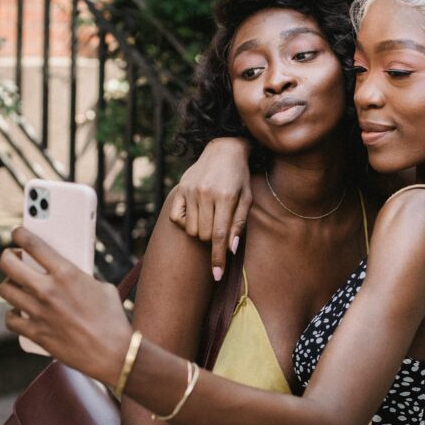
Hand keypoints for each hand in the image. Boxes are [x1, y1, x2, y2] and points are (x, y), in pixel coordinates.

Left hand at [0, 226, 131, 385]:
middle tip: (12, 259)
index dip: (20, 234)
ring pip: (5, 291)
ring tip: (17, 287)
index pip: (33, 244)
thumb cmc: (112, 319)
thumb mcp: (102, 288)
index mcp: (66, 273)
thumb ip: (80, 278)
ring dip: (9, 286)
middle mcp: (48, 290)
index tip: (17, 233)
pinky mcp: (36, 333)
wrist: (113, 352)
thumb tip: (68, 275)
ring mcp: (39, 312)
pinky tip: (19, 313)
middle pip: (8, 265)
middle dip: (7, 258)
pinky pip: (10, 319)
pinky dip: (13, 315)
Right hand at [170, 137, 252, 279]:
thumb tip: (230, 249)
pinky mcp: (180, 189)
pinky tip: (196, 213)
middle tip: (220, 227)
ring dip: (201, 232)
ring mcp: (190, 191)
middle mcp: (205, 194)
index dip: (218, 258)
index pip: (220, 236)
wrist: (223, 149)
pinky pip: (177, 219)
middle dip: (213, 240)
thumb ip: (238, 224)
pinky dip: (186, 223)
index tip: (216, 275)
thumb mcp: (247, 198)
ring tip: (210, 217)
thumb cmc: (239, 177)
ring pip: (191, 230)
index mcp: (226, 197)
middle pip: (204, 236)